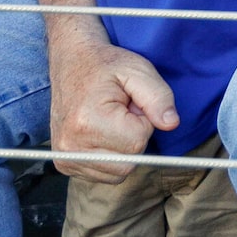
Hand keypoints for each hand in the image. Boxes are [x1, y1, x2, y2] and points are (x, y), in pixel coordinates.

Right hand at [48, 40, 175, 184]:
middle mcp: (71, 146)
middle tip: (122, 113)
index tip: (130, 104)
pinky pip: (104, 174)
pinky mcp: (64, 164)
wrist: (71, 62)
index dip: (142, 122)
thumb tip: (171, 124)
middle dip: (133, 138)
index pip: (137, 142)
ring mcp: (65, 157)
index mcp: (88, 122)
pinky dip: (111, 157)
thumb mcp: (138, 70)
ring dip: (123, 149)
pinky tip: (102, 133)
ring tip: (111, 121)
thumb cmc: (105, 65)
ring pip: (117, 172)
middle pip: (128, 163)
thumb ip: (159, 97)